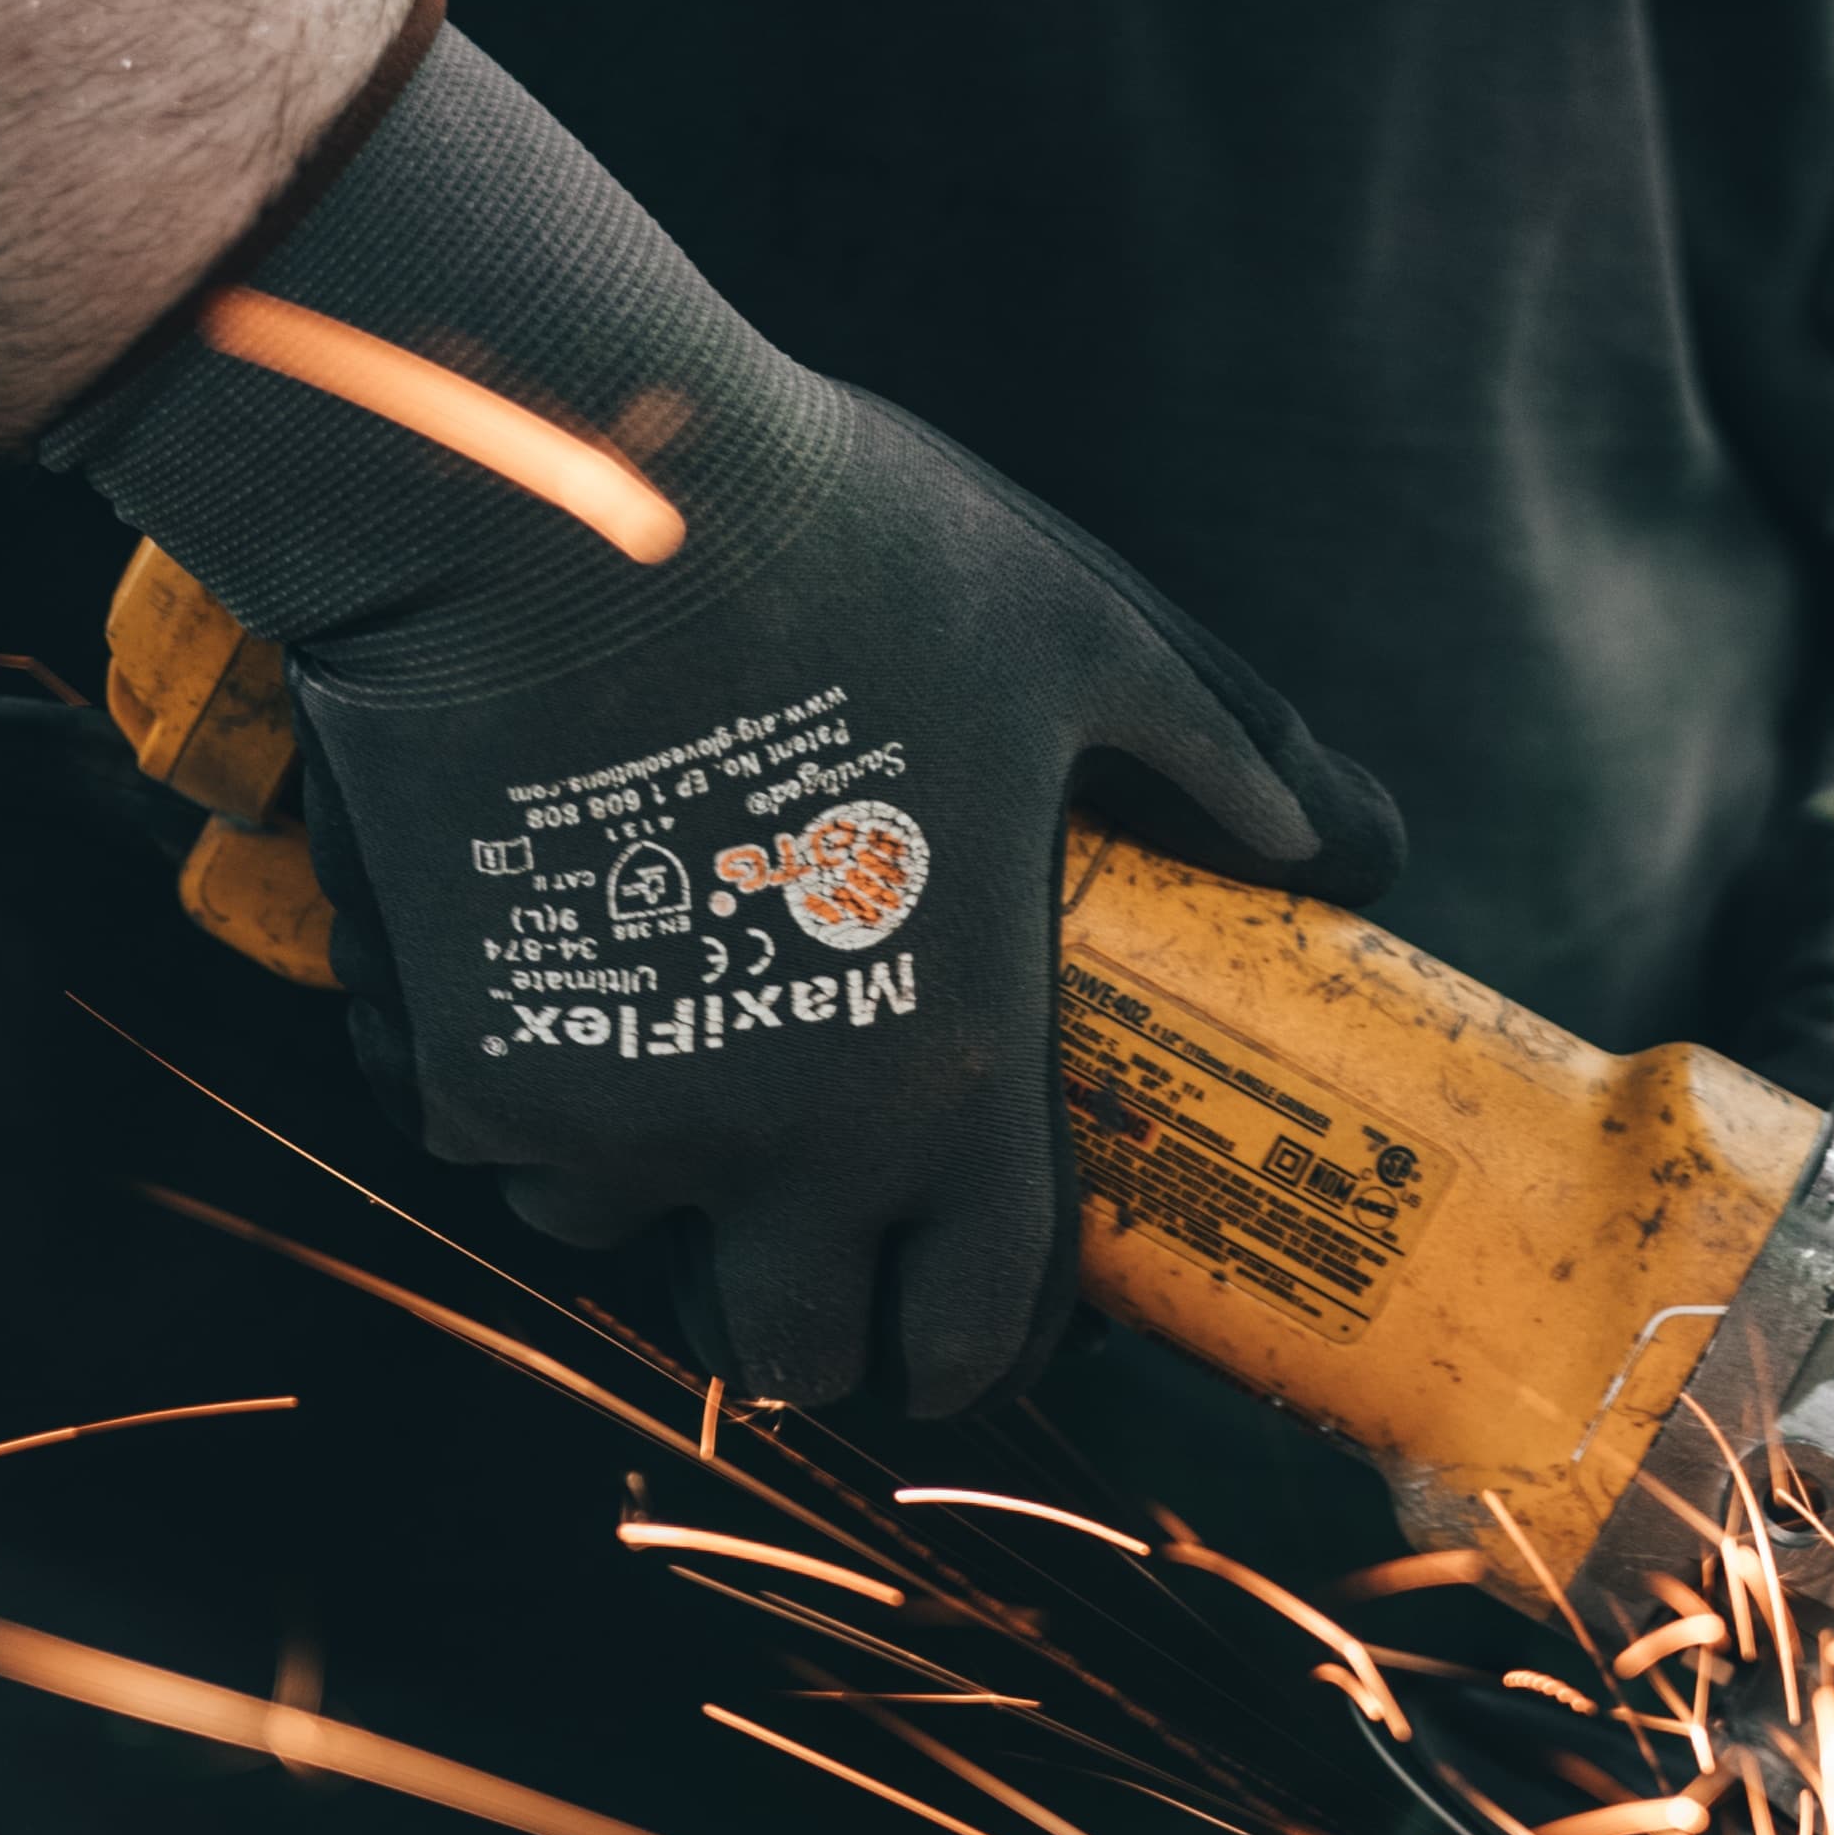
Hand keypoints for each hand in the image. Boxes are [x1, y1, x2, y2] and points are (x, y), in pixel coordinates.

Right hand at [53, 22, 1398, 1416]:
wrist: (546, 478)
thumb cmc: (846, 544)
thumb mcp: (1084, 633)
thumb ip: (1231, 759)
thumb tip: (1366, 850)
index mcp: (954, 1082)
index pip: (968, 1339)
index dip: (964, 1352)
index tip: (946, 1329)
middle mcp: (785, 1150)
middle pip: (791, 1356)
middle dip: (803, 1315)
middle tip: (800, 1236)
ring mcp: (611, 1129)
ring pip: (622, 1244)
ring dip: (647, 1186)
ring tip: (670, 1042)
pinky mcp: (466, 1074)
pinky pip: (496, 1137)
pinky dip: (517, 1084)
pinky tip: (545, 959)